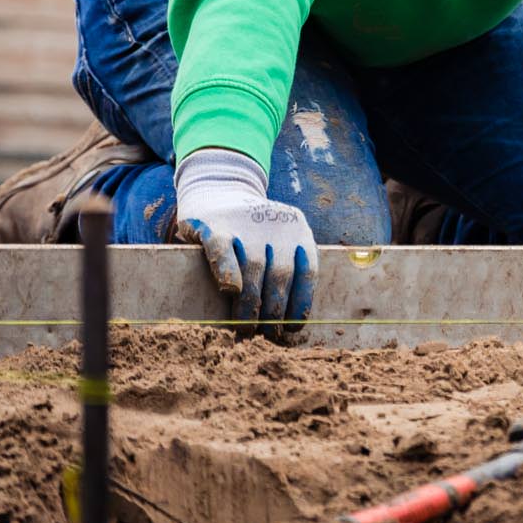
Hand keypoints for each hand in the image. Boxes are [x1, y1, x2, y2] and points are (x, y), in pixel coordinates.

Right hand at [173, 147, 316, 340]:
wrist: (218, 186)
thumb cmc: (251, 227)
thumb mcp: (276, 238)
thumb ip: (284, 267)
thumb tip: (286, 319)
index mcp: (298, 230)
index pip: (307, 271)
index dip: (301, 302)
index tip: (294, 328)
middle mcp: (276, 225)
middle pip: (280, 275)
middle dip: (274, 311)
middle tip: (267, 337)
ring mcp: (246, 224)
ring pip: (253, 268)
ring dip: (250, 305)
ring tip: (247, 330)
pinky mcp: (215, 225)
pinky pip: (223, 251)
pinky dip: (228, 271)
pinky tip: (230, 292)